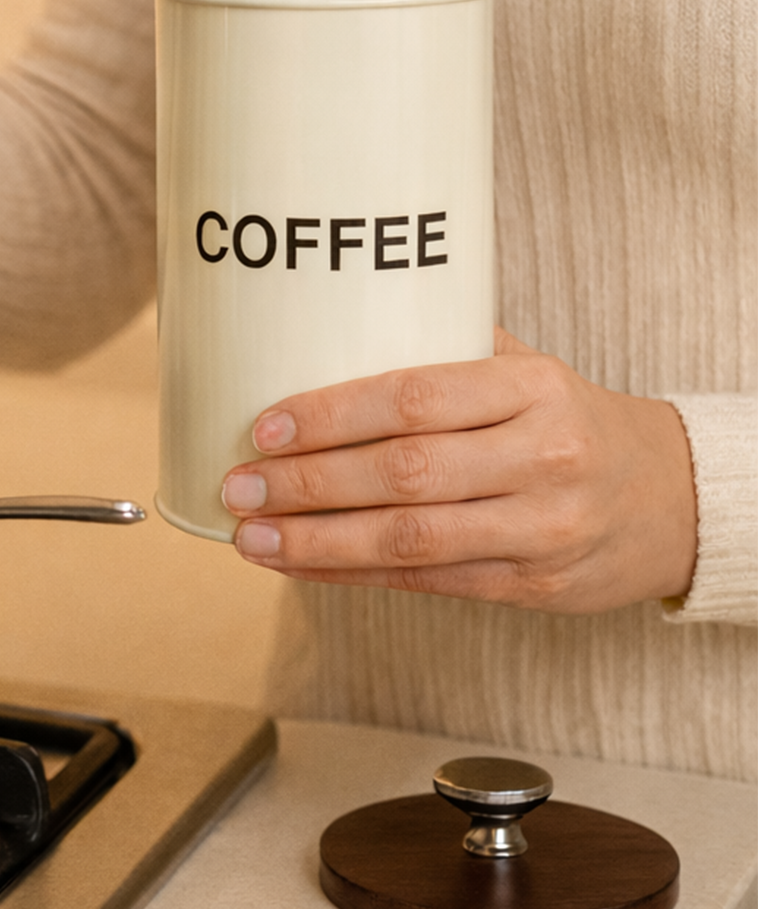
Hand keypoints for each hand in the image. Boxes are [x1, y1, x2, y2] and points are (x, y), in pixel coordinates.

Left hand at [221, 329, 697, 613]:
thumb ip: (441, 349)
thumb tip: (324, 323)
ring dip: (315, 540)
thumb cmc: (567, 421)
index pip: (416, 397)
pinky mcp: (531, 585)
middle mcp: (542, 458)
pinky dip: (350, 573)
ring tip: (250, 534)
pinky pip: (424, 582)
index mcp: (533, 387)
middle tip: (239, 484)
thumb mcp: (526, 368)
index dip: (332, 414)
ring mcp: (539, 529)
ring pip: (409, 540)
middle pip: (403, 473)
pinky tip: (297, 563)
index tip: (265, 424)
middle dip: (307, 482)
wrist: (668, 498)